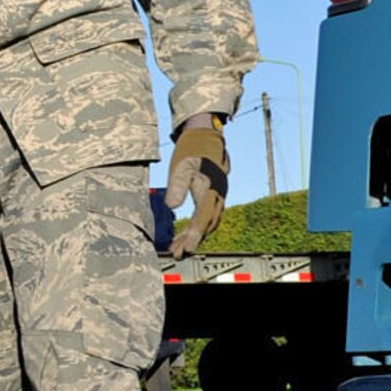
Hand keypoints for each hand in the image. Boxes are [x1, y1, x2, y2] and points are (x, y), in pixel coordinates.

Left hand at [165, 119, 229, 258]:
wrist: (206, 136)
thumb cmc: (191, 149)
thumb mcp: (181, 164)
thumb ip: (176, 184)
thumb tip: (171, 206)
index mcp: (211, 188)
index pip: (203, 217)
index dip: (195, 234)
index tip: (186, 249)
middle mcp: (218, 195)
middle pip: (206, 224)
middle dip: (193, 240)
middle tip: (178, 254)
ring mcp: (219, 196)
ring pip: (208, 223)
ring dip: (194, 236)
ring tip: (178, 248)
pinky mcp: (214, 196)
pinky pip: (207, 216)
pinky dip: (197, 227)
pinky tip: (185, 234)